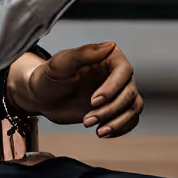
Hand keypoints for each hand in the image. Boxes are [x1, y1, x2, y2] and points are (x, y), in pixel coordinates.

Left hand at [9, 42, 144, 135]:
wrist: (43, 98)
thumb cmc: (49, 77)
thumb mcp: (61, 63)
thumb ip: (84, 53)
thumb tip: (110, 46)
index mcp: (109, 57)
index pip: (124, 71)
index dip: (112, 88)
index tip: (94, 101)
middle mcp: (118, 73)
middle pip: (129, 93)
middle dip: (109, 110)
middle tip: (87, 120)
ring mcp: (119, 92)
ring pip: (133, 108)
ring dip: (117, 122)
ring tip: (97, 131)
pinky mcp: (116, 109)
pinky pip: (130, 120)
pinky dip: (120, 129)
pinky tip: (103, 132)